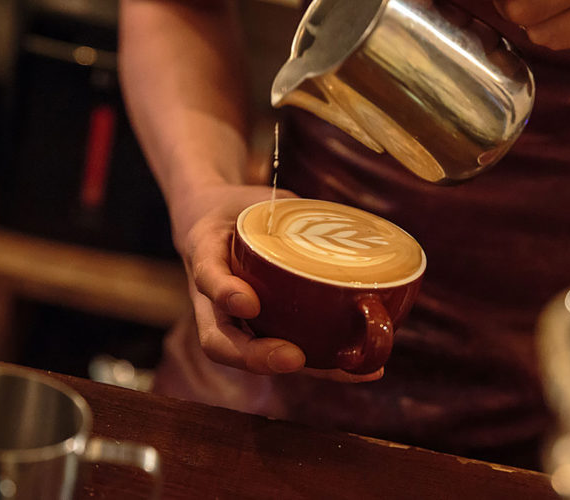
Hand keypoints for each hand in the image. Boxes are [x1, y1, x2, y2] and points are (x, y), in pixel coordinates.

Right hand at [171, 183, 382, 382]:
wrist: (215, 218)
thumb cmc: (243, 208)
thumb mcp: (259, 198)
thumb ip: (295, 210)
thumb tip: (347, 227)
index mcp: (206, 251)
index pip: (207, 275)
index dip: (225, 293)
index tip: (250, 304)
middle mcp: (211, 297)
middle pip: (218, 341)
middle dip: (254, 356)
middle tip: (293, 358)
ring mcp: (231, 319)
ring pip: (247, 357)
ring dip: (295, 369)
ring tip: (343, 370)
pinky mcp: (258, 329)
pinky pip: (281, 351)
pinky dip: (321, 366)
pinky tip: (362, 370)